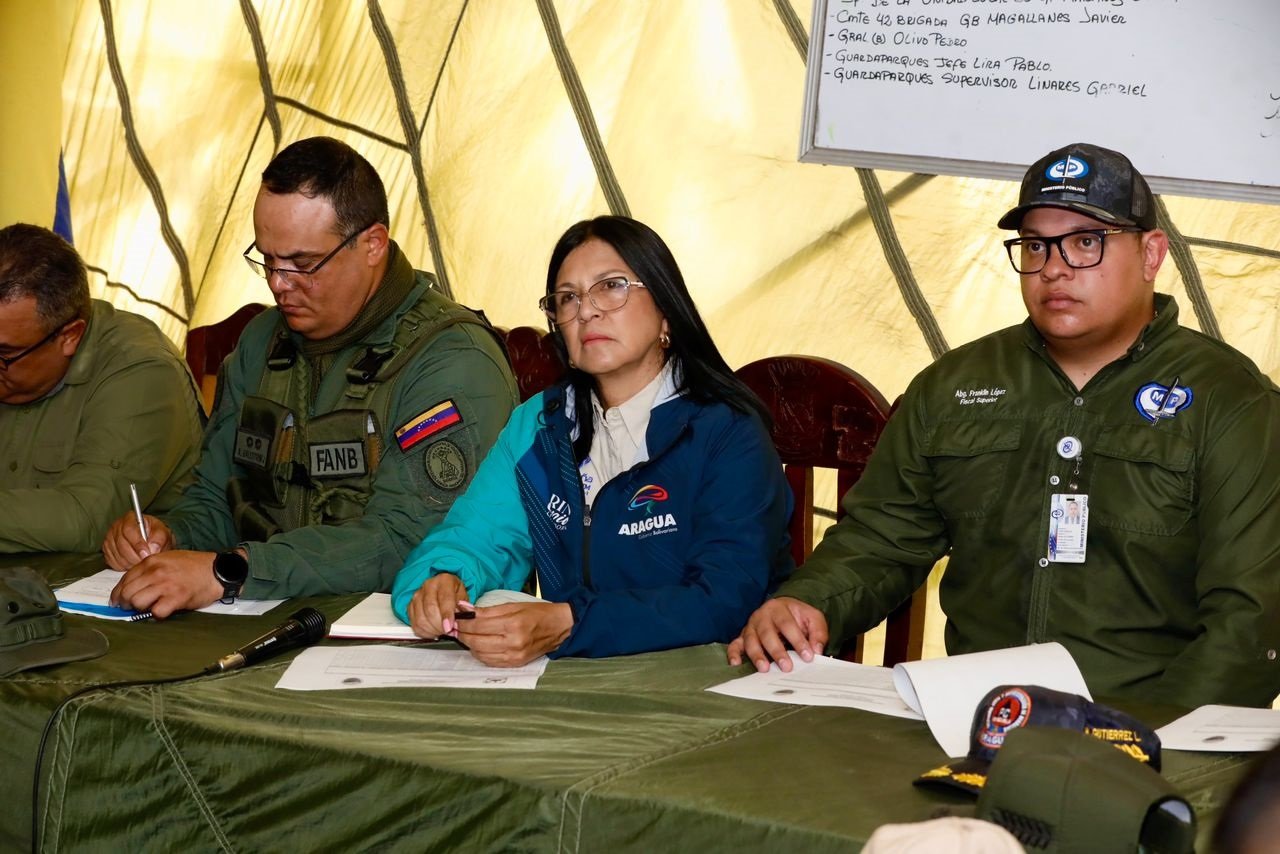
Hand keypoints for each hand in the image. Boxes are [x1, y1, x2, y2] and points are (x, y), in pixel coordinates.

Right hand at [102, 512, 174, 569]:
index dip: (138, 544)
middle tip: (146, 560)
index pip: (129, 530)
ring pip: (118, 556)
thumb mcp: (162, 532)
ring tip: (142, 561)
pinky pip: (114, 563)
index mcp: (129, 518)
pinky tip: (134, 562)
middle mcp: (116, 527)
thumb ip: (160, 538)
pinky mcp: (107, 552)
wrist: (150, 541)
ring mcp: (109, 540)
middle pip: (122, 545)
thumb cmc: (155, 534)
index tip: (146, 553)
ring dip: (132, 562)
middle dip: (136, 556)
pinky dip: (125, 566)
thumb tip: (153, 548)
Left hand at [109, 550, 224, 618]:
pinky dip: (157, 614)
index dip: (118, 593)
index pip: (124, 580)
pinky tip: (164, 610)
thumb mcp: (168, 559)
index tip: (118, 601)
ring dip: (140, 609)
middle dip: (126, 603)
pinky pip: (156, 612)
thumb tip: (133, 586)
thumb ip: (150, 569)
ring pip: (137, 602)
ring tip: (149, 608)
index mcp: (151, 561)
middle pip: (127, 593)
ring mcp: (165, 585)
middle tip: (130, 608)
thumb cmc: (194, 566)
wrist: (218, 570)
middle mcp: (155, 572)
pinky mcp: (176, 598)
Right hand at [407, 573, 468, 638]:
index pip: (445, 598)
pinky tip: (433, 632)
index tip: (449, 627)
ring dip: (432, 630)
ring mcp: (418, 595)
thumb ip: (463, 608)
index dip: (447, 615)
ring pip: (421, 619)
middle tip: (448, 632)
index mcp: (444, 580)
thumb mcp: (464, 597)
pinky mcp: (411, 605)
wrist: (444, 589)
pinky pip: (414, 624)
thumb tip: (461, 620)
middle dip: (439, 625)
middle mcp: (429, 585)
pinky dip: (424, 632)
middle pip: (430, 609)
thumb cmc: (455, 593)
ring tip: (441, 632)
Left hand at [455, 602, 572, 666]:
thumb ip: (486, 610)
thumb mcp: (513, 606)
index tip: (455, 617)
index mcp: (513, 624)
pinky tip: (479, 645)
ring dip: (469, 644)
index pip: (478, 625)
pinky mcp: (515, 664)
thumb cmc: (537, 613)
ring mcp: (514, 656)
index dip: (463, 622)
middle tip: (455, 627)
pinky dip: (480, 653)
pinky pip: (490, 661)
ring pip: (480, 653)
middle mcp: (513, 643)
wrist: (559, 628)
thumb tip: (464, 608)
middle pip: (475, 641)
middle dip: (462, 634)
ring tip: (466, 635)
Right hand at [726, 597, 828, 672]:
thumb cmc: (797, 616)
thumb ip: (818, 633)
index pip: (788, 625)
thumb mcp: (813, 618)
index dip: (798, 641)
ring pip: (751, 640)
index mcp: (779, 608)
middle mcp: (762, 616)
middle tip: (787, 667)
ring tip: (765, 669)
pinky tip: (736, 664)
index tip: (808, 656)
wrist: (783, 608)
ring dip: (757, 655)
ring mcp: (750, 626)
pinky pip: (735, 644)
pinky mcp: (743, 636)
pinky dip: (734, 654)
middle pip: (767, 633)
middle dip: (777, 651)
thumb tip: (817, 651)